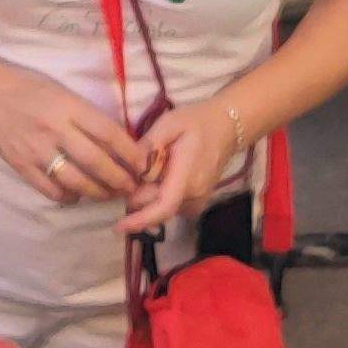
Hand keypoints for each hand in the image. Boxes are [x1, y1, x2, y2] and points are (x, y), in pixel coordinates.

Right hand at [0, 69, 149, 205]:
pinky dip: (69, 197)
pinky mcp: (21, 166)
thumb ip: (88, 115)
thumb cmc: (30, 90)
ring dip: (98, 192)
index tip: (143, 164)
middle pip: (95, 161)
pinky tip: (77, 194)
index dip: (130, 152)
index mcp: (67, 106)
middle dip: (119, 179)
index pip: (107, 132)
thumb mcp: (63, 93)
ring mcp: (36, 150)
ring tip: (110, 195)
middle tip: (132, 187)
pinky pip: (51, 190)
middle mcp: (54, 129)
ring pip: (76, 181)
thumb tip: (120, 141)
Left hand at [121, 99, 247, 239]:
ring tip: (142, 173)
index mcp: (187, 176)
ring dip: (147, 198)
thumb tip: (131, 168)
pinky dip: (157, 198)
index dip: (141, 219)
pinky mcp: (198, 201)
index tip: (119, 226)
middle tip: (124, 176)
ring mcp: (198, 200)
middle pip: (156, 208)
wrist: (227, 126)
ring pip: (162, 209)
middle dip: (136, 198)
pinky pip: (171, 206)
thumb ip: (149, 145)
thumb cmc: (197, 121)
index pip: (163, 207)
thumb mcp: (169, 123)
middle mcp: (194, 195)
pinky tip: (155, 179)